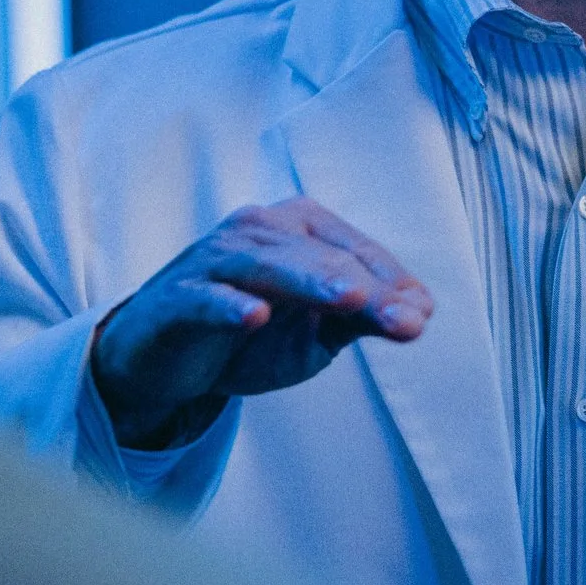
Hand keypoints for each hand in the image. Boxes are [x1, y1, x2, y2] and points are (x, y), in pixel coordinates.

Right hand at [91, 197, 431, 449]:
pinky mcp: (179, 296)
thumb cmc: (249, 333)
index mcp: (297, 227)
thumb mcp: (314, 332)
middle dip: (367, 290)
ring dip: (311, 283)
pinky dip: (229, 305)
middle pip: (322, 258)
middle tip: (407, 320)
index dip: (392, 284)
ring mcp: (215, 259)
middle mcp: (258, 230)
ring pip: (270, 267)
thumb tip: (421, 313)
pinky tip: (254, 315)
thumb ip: (362, 317)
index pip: (355, 252)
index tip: (422, 318)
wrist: (163, 357)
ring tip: (350, 301)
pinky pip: (207, 297)